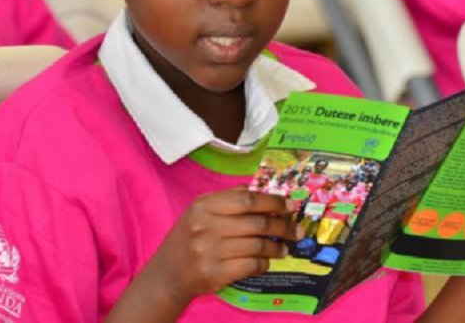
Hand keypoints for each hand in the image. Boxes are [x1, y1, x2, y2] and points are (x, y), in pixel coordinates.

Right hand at [145, 187, 303, 308]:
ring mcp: (209, 252)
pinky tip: (267, 261)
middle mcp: (205, 227)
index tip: (291, 206)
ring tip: (285, 248)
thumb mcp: (201, 210)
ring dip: (276, 247)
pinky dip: (264, 263)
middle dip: (282, 226)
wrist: (167, 274)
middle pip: (256, 223)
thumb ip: (229, 197)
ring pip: (257, 245)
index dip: (273, 201)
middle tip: (297, 230)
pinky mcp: (215, 274)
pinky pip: (250, 265)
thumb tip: (262, 190)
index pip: (247, 200)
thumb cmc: (189, 236)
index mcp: (204, 206)